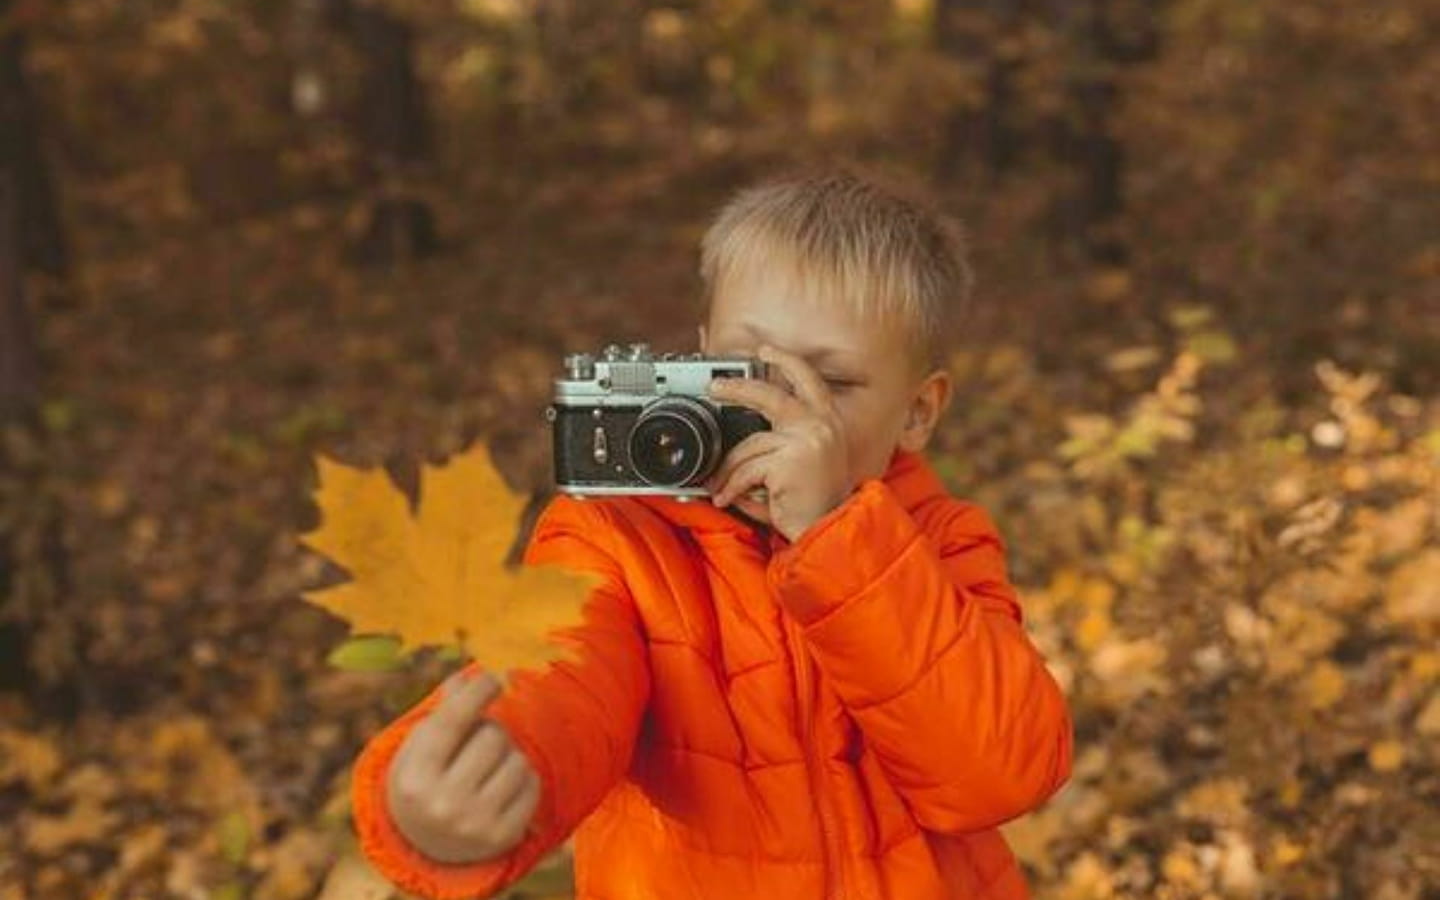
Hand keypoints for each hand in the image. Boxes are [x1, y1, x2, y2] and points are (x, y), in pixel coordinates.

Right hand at [386, 668, 541, 863]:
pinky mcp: (504, 837)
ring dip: (509, 754)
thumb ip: (447, 710)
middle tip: (480, 741)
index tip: (493, 676)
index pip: (453, 721)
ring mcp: (475, 825)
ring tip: (490, 766)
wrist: (427, 844)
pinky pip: (533, 783)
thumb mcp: (423, 746)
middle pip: (492, 736)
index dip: (476, 691)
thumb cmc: (427, 777)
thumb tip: (470, 675)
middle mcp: (442, 805)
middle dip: (491, 730)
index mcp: (415, 778)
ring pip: (517, 758)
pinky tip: (503, 786)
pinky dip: (523, 776)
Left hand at [704, 344, 853, 541]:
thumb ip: (787, 439)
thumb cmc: (817, 503)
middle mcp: (820, 426)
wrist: (829, 531)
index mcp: (828, 422)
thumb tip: (747, 428)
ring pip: (749, 444)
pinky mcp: (787, 462)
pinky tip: (728, 499)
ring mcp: (805, 441)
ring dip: (729, 469)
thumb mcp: (809, 461)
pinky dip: (731, 487)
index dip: (786, 361)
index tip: (766, 350)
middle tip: (715, 387)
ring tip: (721, 485)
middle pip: (771, 395)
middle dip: (737, 388)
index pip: (808, 379)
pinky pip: (746, 470)